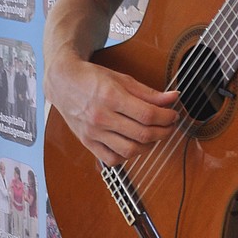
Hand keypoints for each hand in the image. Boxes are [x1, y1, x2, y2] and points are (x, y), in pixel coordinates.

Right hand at [47, 52, 178, 166]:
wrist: (63, 82)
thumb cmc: (93, 78)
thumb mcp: (122, 79)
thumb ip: (149, 92)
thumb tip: (173, 98)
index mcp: (111, 97)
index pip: (147, 115)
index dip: (166, 117)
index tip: (173, 115)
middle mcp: (101, 117)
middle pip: (142, 134)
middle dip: (163, 132)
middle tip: (169, 126)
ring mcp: (93, 132)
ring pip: (130, 150)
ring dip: (149, 146)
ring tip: (153, 135)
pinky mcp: (87, 142)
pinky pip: (112, 159)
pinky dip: (127, 155)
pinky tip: (133, 144)